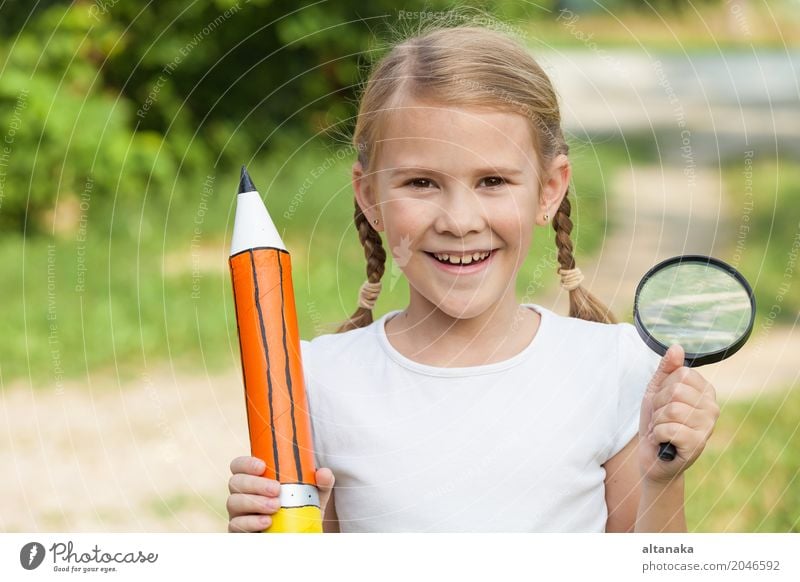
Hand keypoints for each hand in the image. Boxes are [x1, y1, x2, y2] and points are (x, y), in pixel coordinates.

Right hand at [227, 456, 334, 532]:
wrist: (300, 537)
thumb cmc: (302, 509)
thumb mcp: (315, 495)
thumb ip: (321, 482)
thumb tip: (323, 473)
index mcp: (255, 479)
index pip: (239, 466)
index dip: (246, 463)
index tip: (263, 466)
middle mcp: (242, 494)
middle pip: (235, 482)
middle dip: (255, 484)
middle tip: (276, 490)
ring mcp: (238, 514)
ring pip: (233, 502)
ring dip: (254, 502)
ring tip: (276, 507)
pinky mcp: (239, 532)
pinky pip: (235, 525)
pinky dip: (250, 522)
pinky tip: (267, 522)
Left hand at [638, 345, 719, 484]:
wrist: (652, 457)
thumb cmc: (657, 421)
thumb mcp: (657, 390)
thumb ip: (667, 368)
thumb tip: (677, 347)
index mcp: (706, 391)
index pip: (681, 373)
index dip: (663, 387)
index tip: (663, 402)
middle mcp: (712, 407)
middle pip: (676, 390)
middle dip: (658, 405)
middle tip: (660, 418)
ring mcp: (707, 427)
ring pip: (672, 409)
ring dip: (657, 421)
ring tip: (661, 429)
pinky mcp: (698, 444)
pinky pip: (669, 428)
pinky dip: (657, 435)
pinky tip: (663, 442)